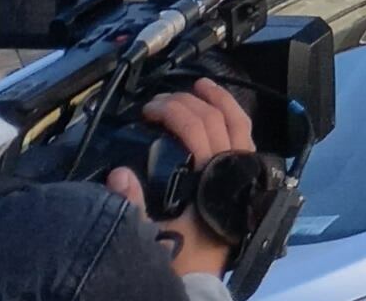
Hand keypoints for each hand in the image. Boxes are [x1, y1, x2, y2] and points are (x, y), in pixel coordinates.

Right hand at [112, 78, 256, 279]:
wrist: (200, 284)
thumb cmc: (178, 260)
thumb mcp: (149, 236)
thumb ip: (131, 206)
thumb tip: (118, 173)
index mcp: (212, 179)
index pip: (197, 130)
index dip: (174, 113)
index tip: (150, 110)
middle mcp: (234, 170)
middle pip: (217, 121)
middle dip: (189, 103)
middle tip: (163, 99)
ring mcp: (245, 173)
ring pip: (240, 125)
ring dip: (221, 101)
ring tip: (202, 85)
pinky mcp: (246, 182)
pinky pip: (245, 139)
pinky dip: (234, 119)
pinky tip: (220, 112)